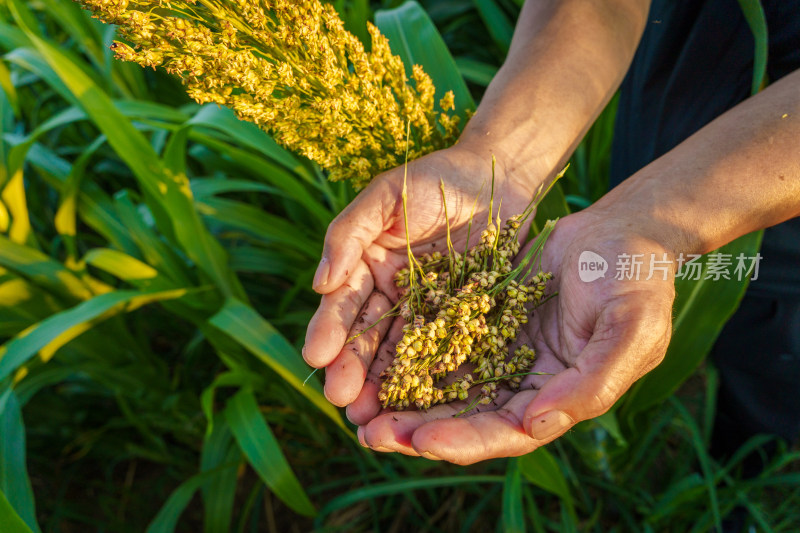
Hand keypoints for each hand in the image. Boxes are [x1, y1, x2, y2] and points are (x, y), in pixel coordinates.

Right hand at [302, 144, 543, 407]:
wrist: (499, 177)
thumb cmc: (437, 179)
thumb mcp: (386, 197)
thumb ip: (349, 234)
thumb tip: (319, 284)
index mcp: (366, 266)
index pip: (343, 305)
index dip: (329, 332)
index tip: (316, 357)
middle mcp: (392, 295)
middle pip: (368, 339)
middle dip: (352, 371)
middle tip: (343, 402)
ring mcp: (427, 312)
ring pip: (402, 355)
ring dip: (384, 387)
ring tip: (370, 418)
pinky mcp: (463, 323)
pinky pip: (445, 354)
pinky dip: (430, 380)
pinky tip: (419, 406)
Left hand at [354, 208, 675, 463]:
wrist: (621, 230)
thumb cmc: (638, 279)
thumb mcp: (631, 328)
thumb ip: (593, 381)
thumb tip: (536, 422)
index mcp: (561, 398)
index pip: (508, 432)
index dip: (465, 440)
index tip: (422, 440)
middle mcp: (525, 385)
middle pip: (465, 419)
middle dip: (417, 430)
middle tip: (369, 435)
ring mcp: (501, 353)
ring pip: (443, 385)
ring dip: (402, 399)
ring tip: (357, 408)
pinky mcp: (482, 321)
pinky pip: (438, 341)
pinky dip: (407, 354)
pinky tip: (373, 356)